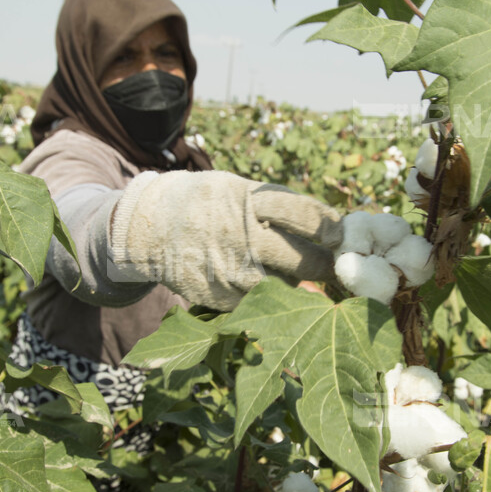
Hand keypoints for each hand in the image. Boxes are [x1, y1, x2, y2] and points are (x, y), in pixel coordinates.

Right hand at [107, 170, 342, 310]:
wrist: (148, 227)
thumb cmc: (205, 203)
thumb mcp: (237, 188)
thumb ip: (278, 205)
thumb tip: (327, 226)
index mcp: (249, 203)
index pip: (307, 216)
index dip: (331, 229)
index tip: (342, 236)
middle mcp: (243, 239)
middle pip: (304, 262)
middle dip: (325, 266)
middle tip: (334, 267)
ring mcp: (232, 272)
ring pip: (287, 287)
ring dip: (294, 281)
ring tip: (287, 271)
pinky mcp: (222, 298)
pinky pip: (261, 303)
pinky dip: (267, 296)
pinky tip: (256, 281)